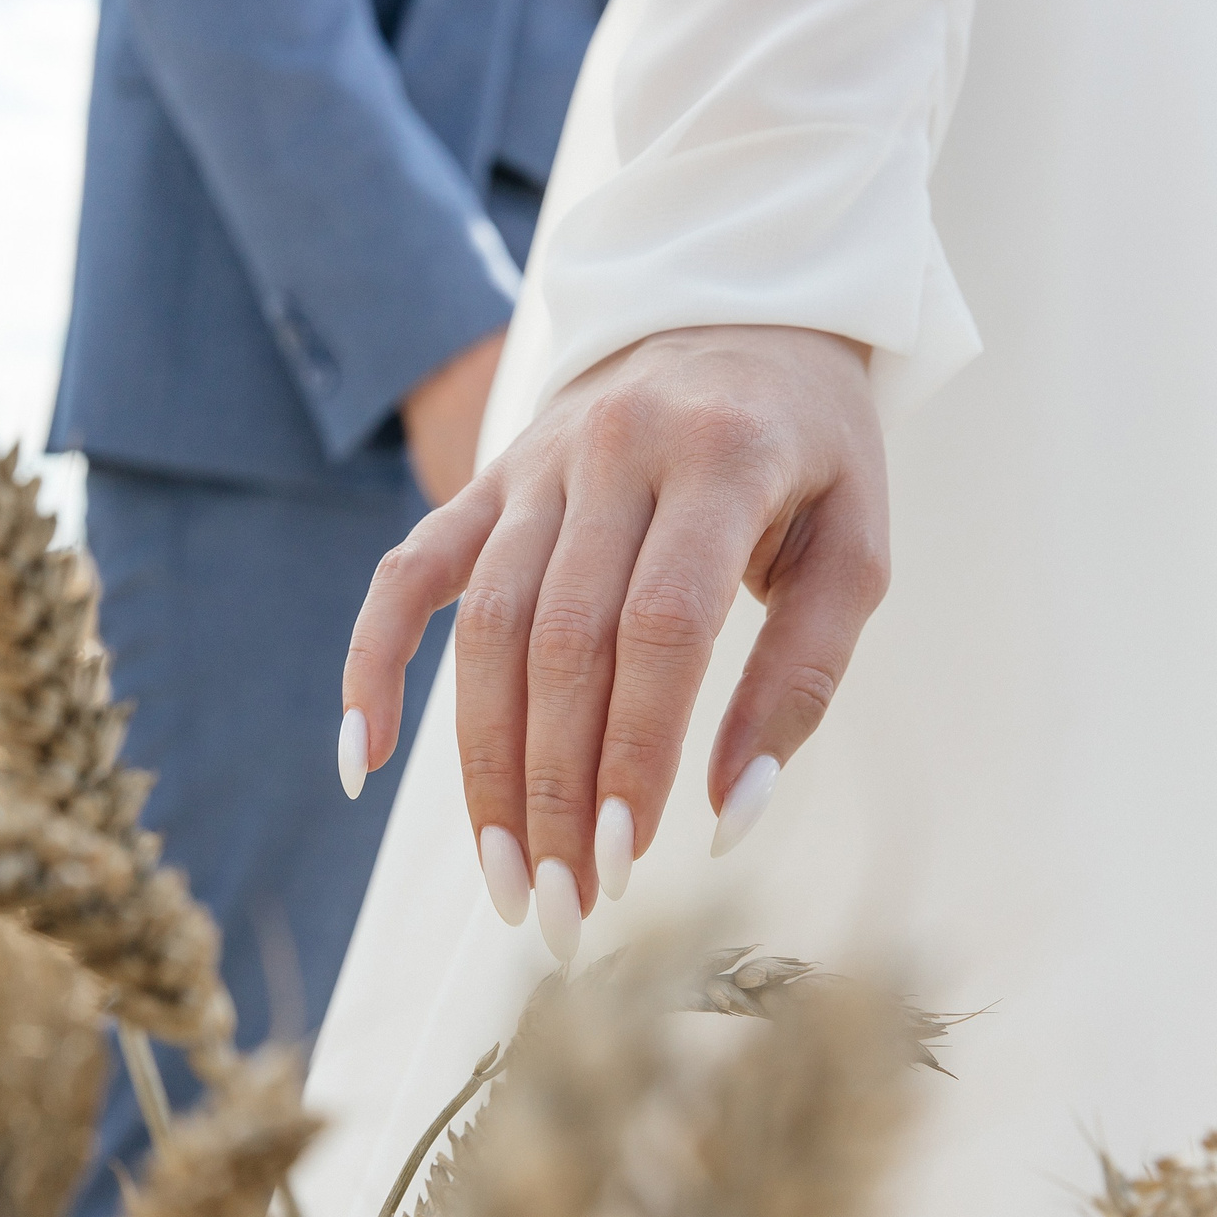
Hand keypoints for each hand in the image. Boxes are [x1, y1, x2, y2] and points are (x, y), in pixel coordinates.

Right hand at [341, 325, 888, 956]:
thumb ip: (804, 678)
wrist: (742, 311)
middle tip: (562, 905)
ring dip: (482, 763)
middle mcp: (614, 451)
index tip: (629, 861)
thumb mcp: (855, 549)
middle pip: (558, 641)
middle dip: (555, 789)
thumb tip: (730, 816)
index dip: (635, 748)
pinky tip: (361, 762)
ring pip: (482, 627)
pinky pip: (406, 574)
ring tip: (503, 875)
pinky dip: (373, 664)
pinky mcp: (487, 479)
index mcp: (722, 458)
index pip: (659, 626)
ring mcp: (536, 463)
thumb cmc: (812, 457)